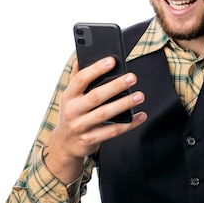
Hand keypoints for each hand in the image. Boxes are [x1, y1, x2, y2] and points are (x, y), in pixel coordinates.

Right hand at [44, 57, 146, 182]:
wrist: (64, 144)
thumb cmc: (72, 114)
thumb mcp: (69, 96)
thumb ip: (76, 78)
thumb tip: (79, 58)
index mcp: (69, 96)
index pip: (81, 79)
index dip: (96, 69)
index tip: (112, 60)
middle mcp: (73, 110)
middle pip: (96, 96)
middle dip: (115, 86)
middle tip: (132, 78)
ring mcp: (81, 126)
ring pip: (104, 114)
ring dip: (123, 104)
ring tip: (139, 96)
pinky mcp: (90, 140)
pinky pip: (112, 132)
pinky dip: (128, 124)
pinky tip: (140, 116)